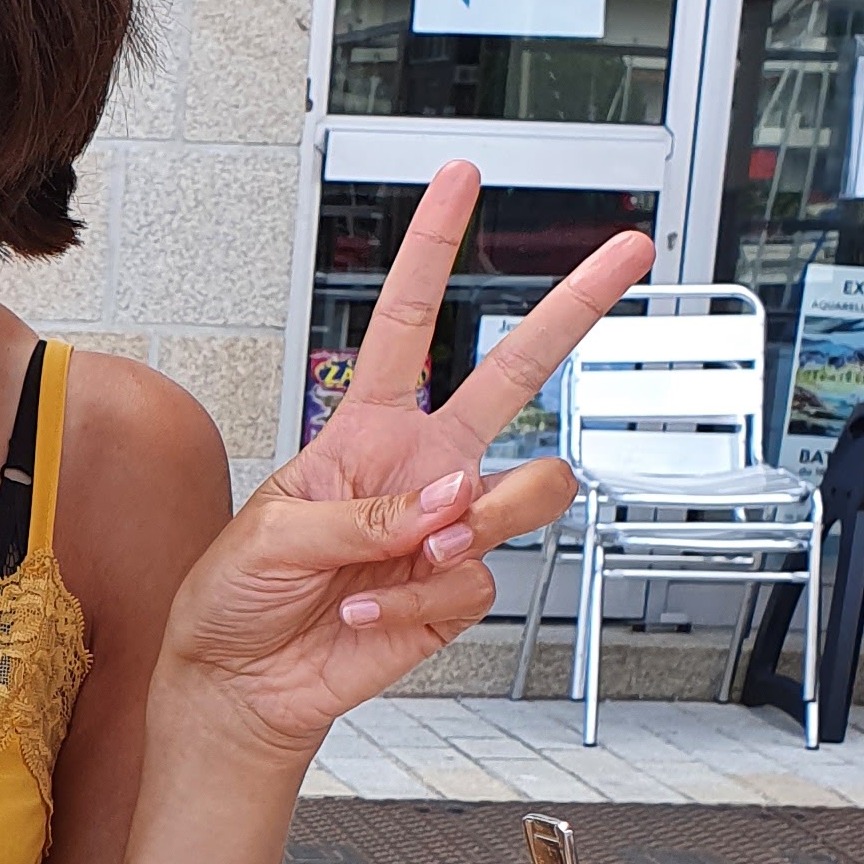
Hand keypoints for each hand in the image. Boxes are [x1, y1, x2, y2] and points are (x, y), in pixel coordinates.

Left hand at [159, 164, 649, 764]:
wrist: (241, 684)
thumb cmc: (235, 598)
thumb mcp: (273, 535)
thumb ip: (363, 513)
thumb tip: (450, 500)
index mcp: (366, 431)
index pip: (408, 323)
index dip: (433, 249)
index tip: (459, 179)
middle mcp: (421, 469)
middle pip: (516, 375)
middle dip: (575, 310)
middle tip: (628, 253)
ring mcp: (447, 530)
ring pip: (527, 491)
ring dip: (483, 518)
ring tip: (428, 546)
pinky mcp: (455, 593)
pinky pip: (474, 582)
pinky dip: (413, 602)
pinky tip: (364, 614)